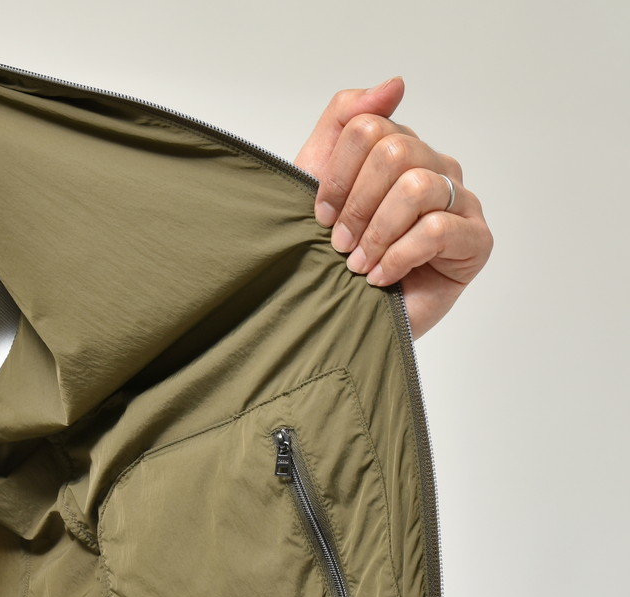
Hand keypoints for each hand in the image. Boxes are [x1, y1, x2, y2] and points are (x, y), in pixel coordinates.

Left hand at [293, 78, 492, 338]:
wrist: (340, 317)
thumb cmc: (330, 255)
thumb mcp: (316, 180)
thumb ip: (345, 121)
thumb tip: (395, 85)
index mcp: (401, 151)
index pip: (369, 128)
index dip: (336, 175)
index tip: (319, 216)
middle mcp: (435, 169)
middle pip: (395, 152)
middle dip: (356, 205)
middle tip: (340, 245)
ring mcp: (460, 203)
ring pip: (416, 187)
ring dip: (376, 233)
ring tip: (358, 265)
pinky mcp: (475, 242)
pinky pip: (438, 230)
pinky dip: (399, 256)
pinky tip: (381, 278)